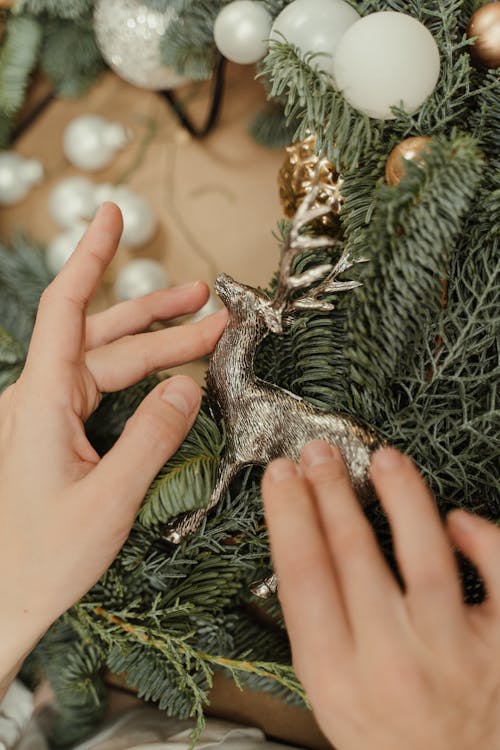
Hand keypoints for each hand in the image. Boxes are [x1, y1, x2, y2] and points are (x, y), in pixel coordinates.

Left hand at [0, 203, 226, 688]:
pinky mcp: (59, 432)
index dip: (91, 258)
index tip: (111, 215)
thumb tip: (188, 388)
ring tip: (204, 326)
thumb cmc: (44, 556)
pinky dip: (143, 379)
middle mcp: (42, 398)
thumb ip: (151, 438)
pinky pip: (106, 390)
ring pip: (109, 362)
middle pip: (106, 338)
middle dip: (162, 320)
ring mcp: (50, 414)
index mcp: (42, 402)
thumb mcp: (110, 499)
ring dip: (157, 345)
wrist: (6, 597)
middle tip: (214, 307)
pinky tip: (172, 377)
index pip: (65, 309)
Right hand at [262, 441, 499, 749]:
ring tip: (385, 460)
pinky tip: (458, 519)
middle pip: (353, 555)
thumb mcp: (331, 691)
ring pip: (426, 557)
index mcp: (337, 675)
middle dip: (331, 492)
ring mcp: (452, 655)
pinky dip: (483, 540)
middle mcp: (392, 663)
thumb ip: (316, 623)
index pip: (303, 575)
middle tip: (320, 454)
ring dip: (402, 498)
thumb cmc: (390, 733)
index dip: (290, 514)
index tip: (282, 474)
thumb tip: (309, 540)